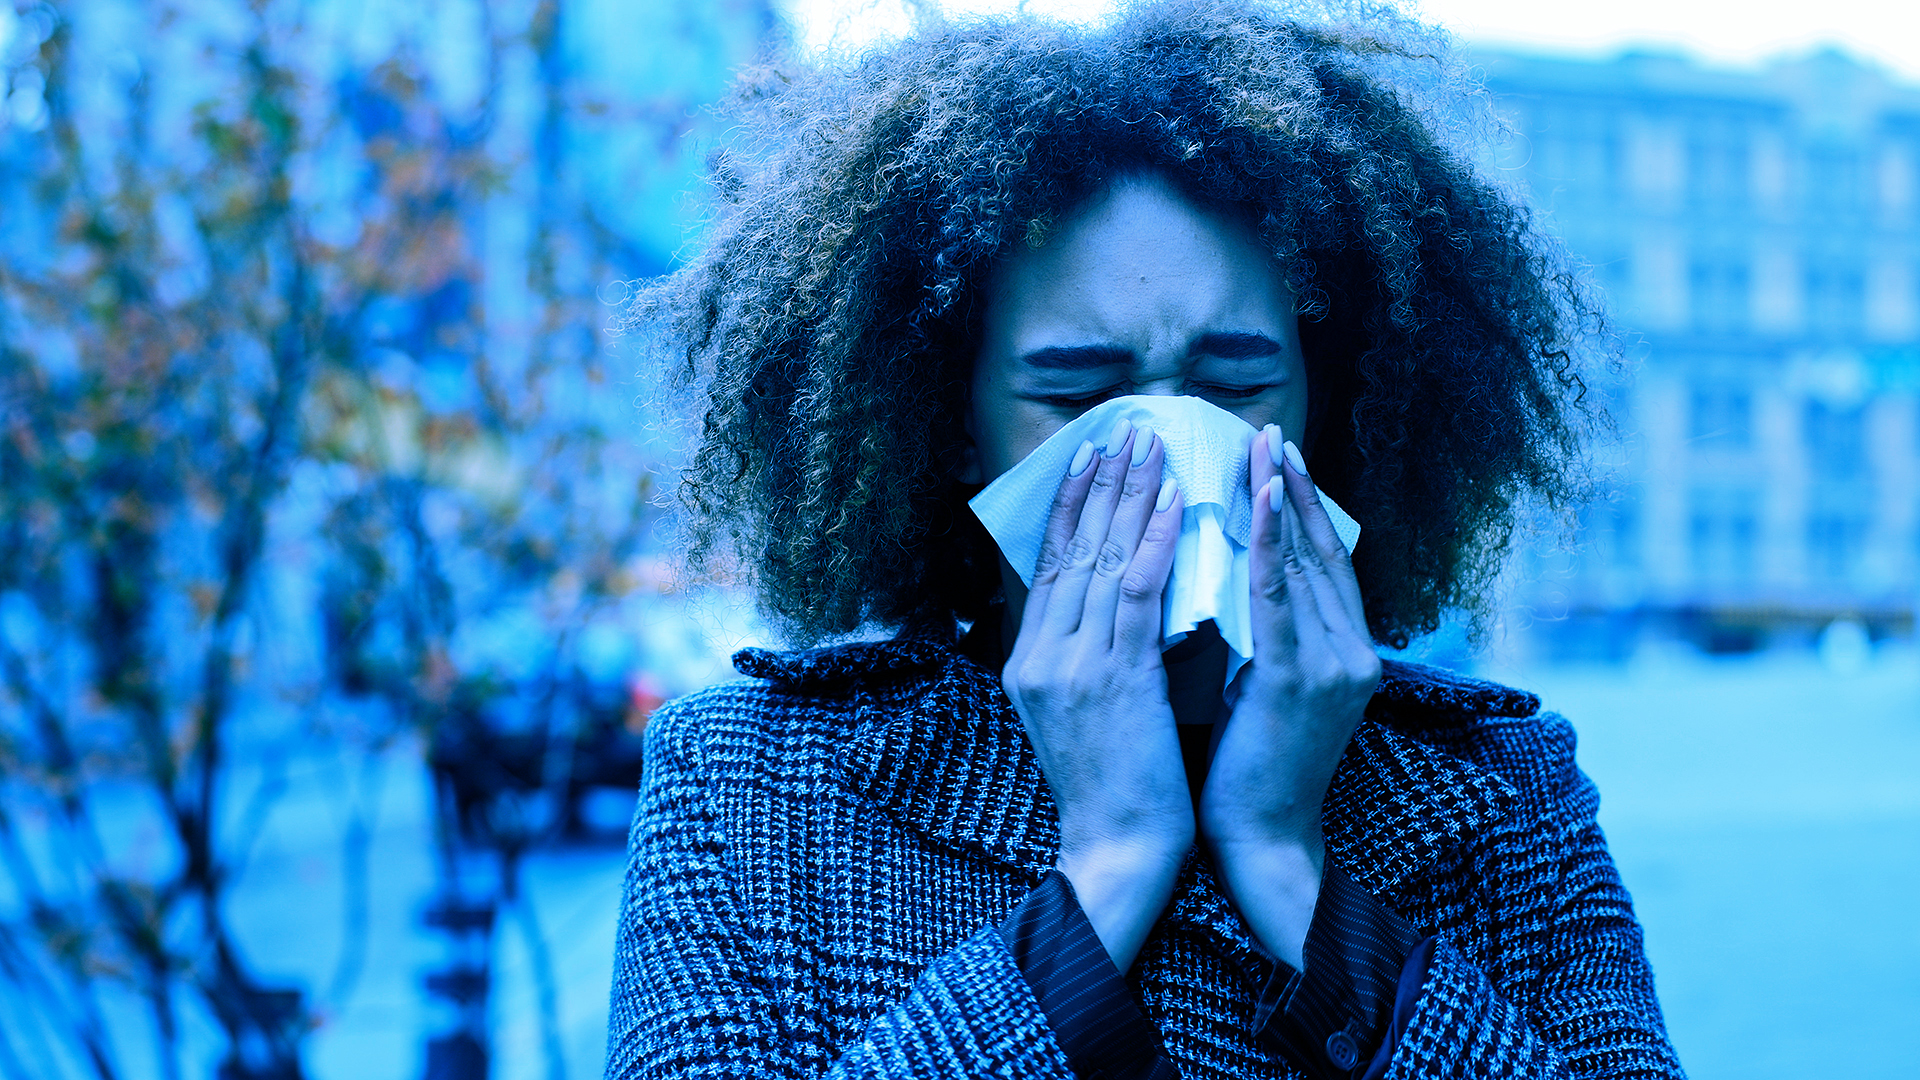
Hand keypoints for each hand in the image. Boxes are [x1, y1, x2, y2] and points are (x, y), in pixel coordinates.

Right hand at [1003, 419, 1189, 971]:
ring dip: (1128, 497)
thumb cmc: (1118, 787)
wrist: (1118, 850)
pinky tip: (1173, 504)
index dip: (1069, 507)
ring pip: (1099, 559)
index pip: (1048, 566)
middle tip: (1123, 430)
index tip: (1090, 458)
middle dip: (1098, 486)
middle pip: (1068, 549)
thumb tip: (1123, 598)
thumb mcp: (1088, 711)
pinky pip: (1134, 592)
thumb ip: (1092, 654)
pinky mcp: (1113, 678)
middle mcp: (1039, 655)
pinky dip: (1153, 541)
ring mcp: (1070, 665)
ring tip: (1151, 447)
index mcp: (1028, 662)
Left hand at [1198, 425, 1379, 965]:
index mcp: (1347, 653)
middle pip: (1322, 551)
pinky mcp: (1303, 681)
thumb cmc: (1250, 767)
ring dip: (1279, 499)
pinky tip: (1255, 503)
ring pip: (1304, 564)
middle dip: (1292, 487)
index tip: (1277, 456)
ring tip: (1260, 448)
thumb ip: (1267, 634)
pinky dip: (1269, 545)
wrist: (1259, 839)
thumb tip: (1236, 577)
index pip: (1325, 562)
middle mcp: (1355, 653)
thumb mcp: (1264, 685)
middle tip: (1267, 430)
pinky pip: (1280, 598)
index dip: (1303, 507)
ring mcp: (1336, 666)